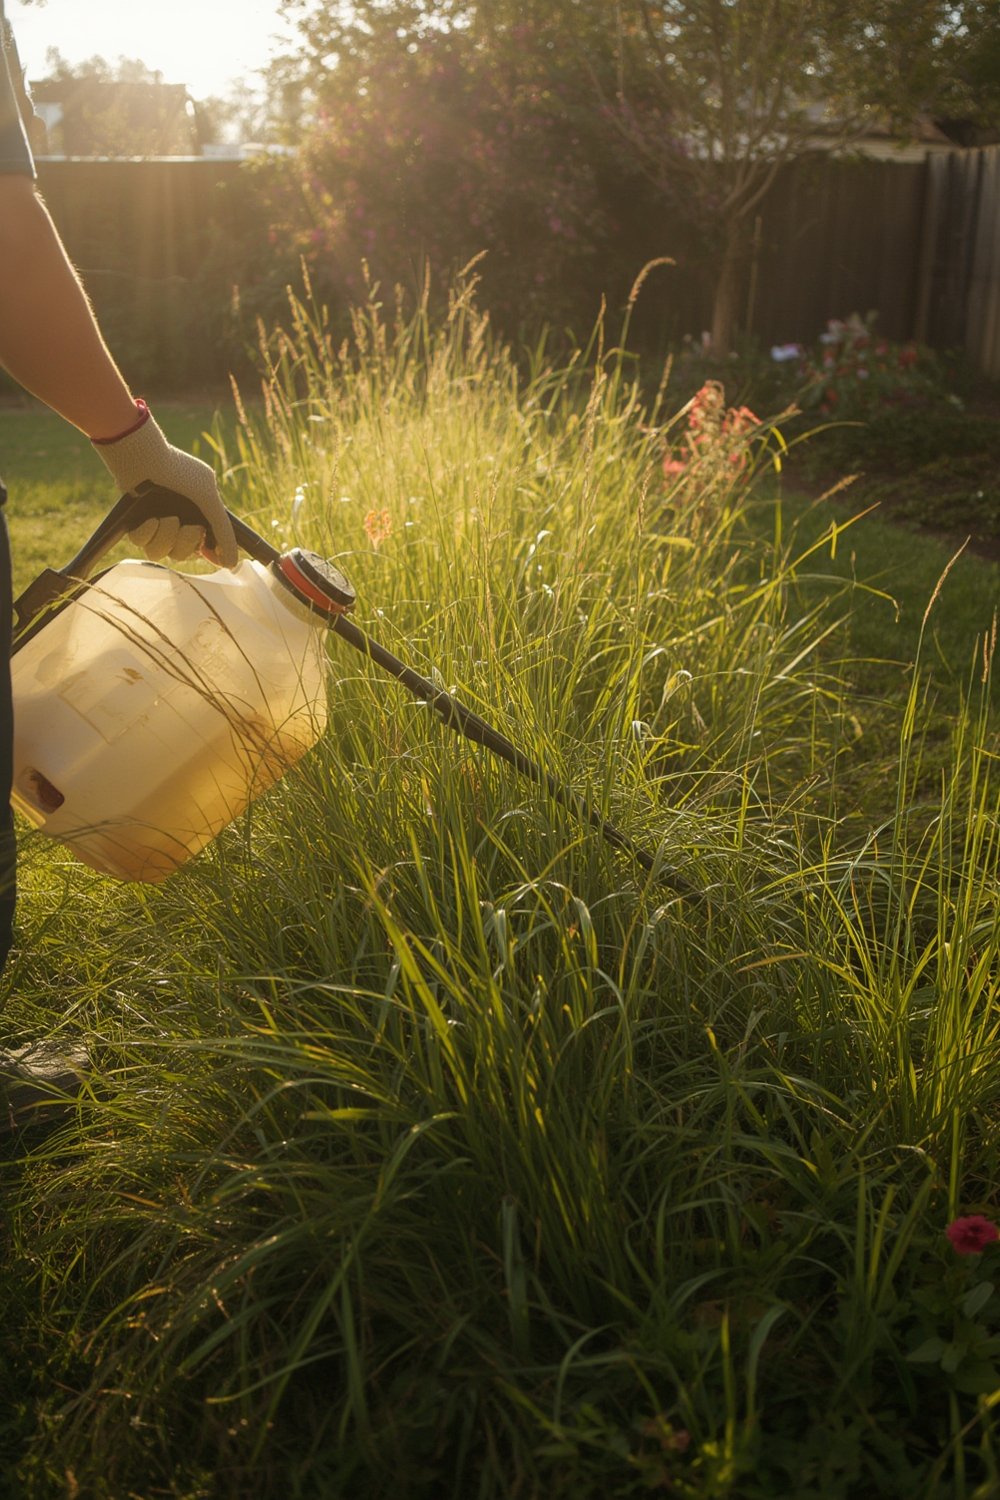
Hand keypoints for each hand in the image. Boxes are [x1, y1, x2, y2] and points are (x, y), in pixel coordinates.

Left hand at [92, 405, 238, 567]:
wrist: (145, 458)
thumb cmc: (180, 474)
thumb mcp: (210, 500)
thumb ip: (224, 531)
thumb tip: (232, 563)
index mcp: (196, 516)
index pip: (205, 547)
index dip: (209, 555)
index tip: (213, 557)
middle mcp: (176, 522)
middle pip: (183, 555)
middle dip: (186, 542)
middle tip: (188, 527)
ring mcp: (155, 524)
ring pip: (160, 553)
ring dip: (165, 537)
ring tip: (164, 518)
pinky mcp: (134, 523)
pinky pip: (141, 544)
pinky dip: (147, 532)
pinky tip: (150, 519)